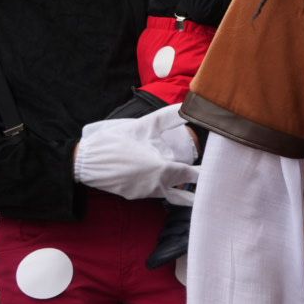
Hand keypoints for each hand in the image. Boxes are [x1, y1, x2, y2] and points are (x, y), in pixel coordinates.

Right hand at [73, 104, 200, 204]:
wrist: (82, 161)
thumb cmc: (113, 142)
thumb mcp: (142, 126)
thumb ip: (168, 118)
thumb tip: (187, 106)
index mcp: (162, 170)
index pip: (196, 176)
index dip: (209, 174)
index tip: (220, 170)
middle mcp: (157, 186)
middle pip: (187, 193)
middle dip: (200, 188)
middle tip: (212, 181)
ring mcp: (145, 194)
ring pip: (173, 196)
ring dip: (183, 190)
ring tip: (194, 183)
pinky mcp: (134, 196)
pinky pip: (156, 194)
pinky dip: (165, 189)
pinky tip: (166, 179)